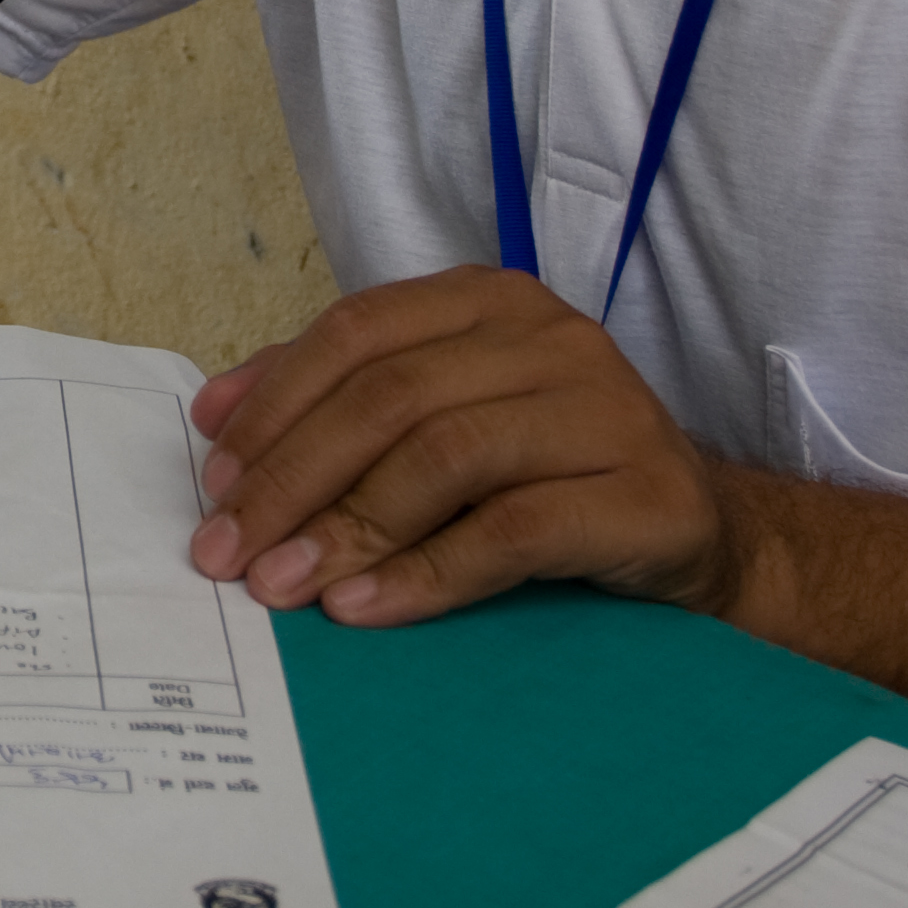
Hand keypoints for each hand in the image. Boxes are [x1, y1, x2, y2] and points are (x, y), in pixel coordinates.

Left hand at [184, 265, 740, 626]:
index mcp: (486, 299)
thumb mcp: (445, 416)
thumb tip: (218, 419)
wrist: (695, 529)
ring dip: (348, 529)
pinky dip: (424, 574)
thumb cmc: (546, 471)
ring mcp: (605, 408)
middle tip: (228, 550)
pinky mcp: (644, 493)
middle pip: (390, 397)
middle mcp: (549, 336)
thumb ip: (342, 400)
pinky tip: (364, 609)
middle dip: (292, 479)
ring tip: (283, 587)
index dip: (273, 402)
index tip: (212, 474)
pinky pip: (511, 532)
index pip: (356, 333)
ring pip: (445, 456)